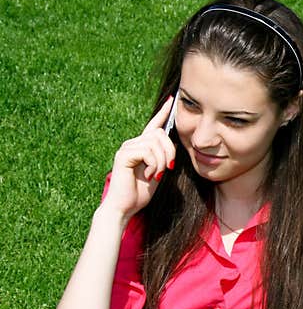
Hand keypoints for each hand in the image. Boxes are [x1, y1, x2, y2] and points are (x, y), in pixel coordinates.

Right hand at [101, 96, 176, 221]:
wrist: (125, 207)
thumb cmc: (140, 193)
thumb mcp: (158, 171)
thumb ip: (163, 156)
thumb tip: (170, 143)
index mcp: (141, 147)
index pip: (153, 126)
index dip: (163, 113)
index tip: (172, 101)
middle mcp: (132, 144)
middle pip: (160, 134)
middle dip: (170, 151)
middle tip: (168, 168)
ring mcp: (126, 148)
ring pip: (155, 143)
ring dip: (162, 161)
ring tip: (156, 175)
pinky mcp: (124, 155)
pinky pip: (147, 152)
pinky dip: (154, 165)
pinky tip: (149, 175)